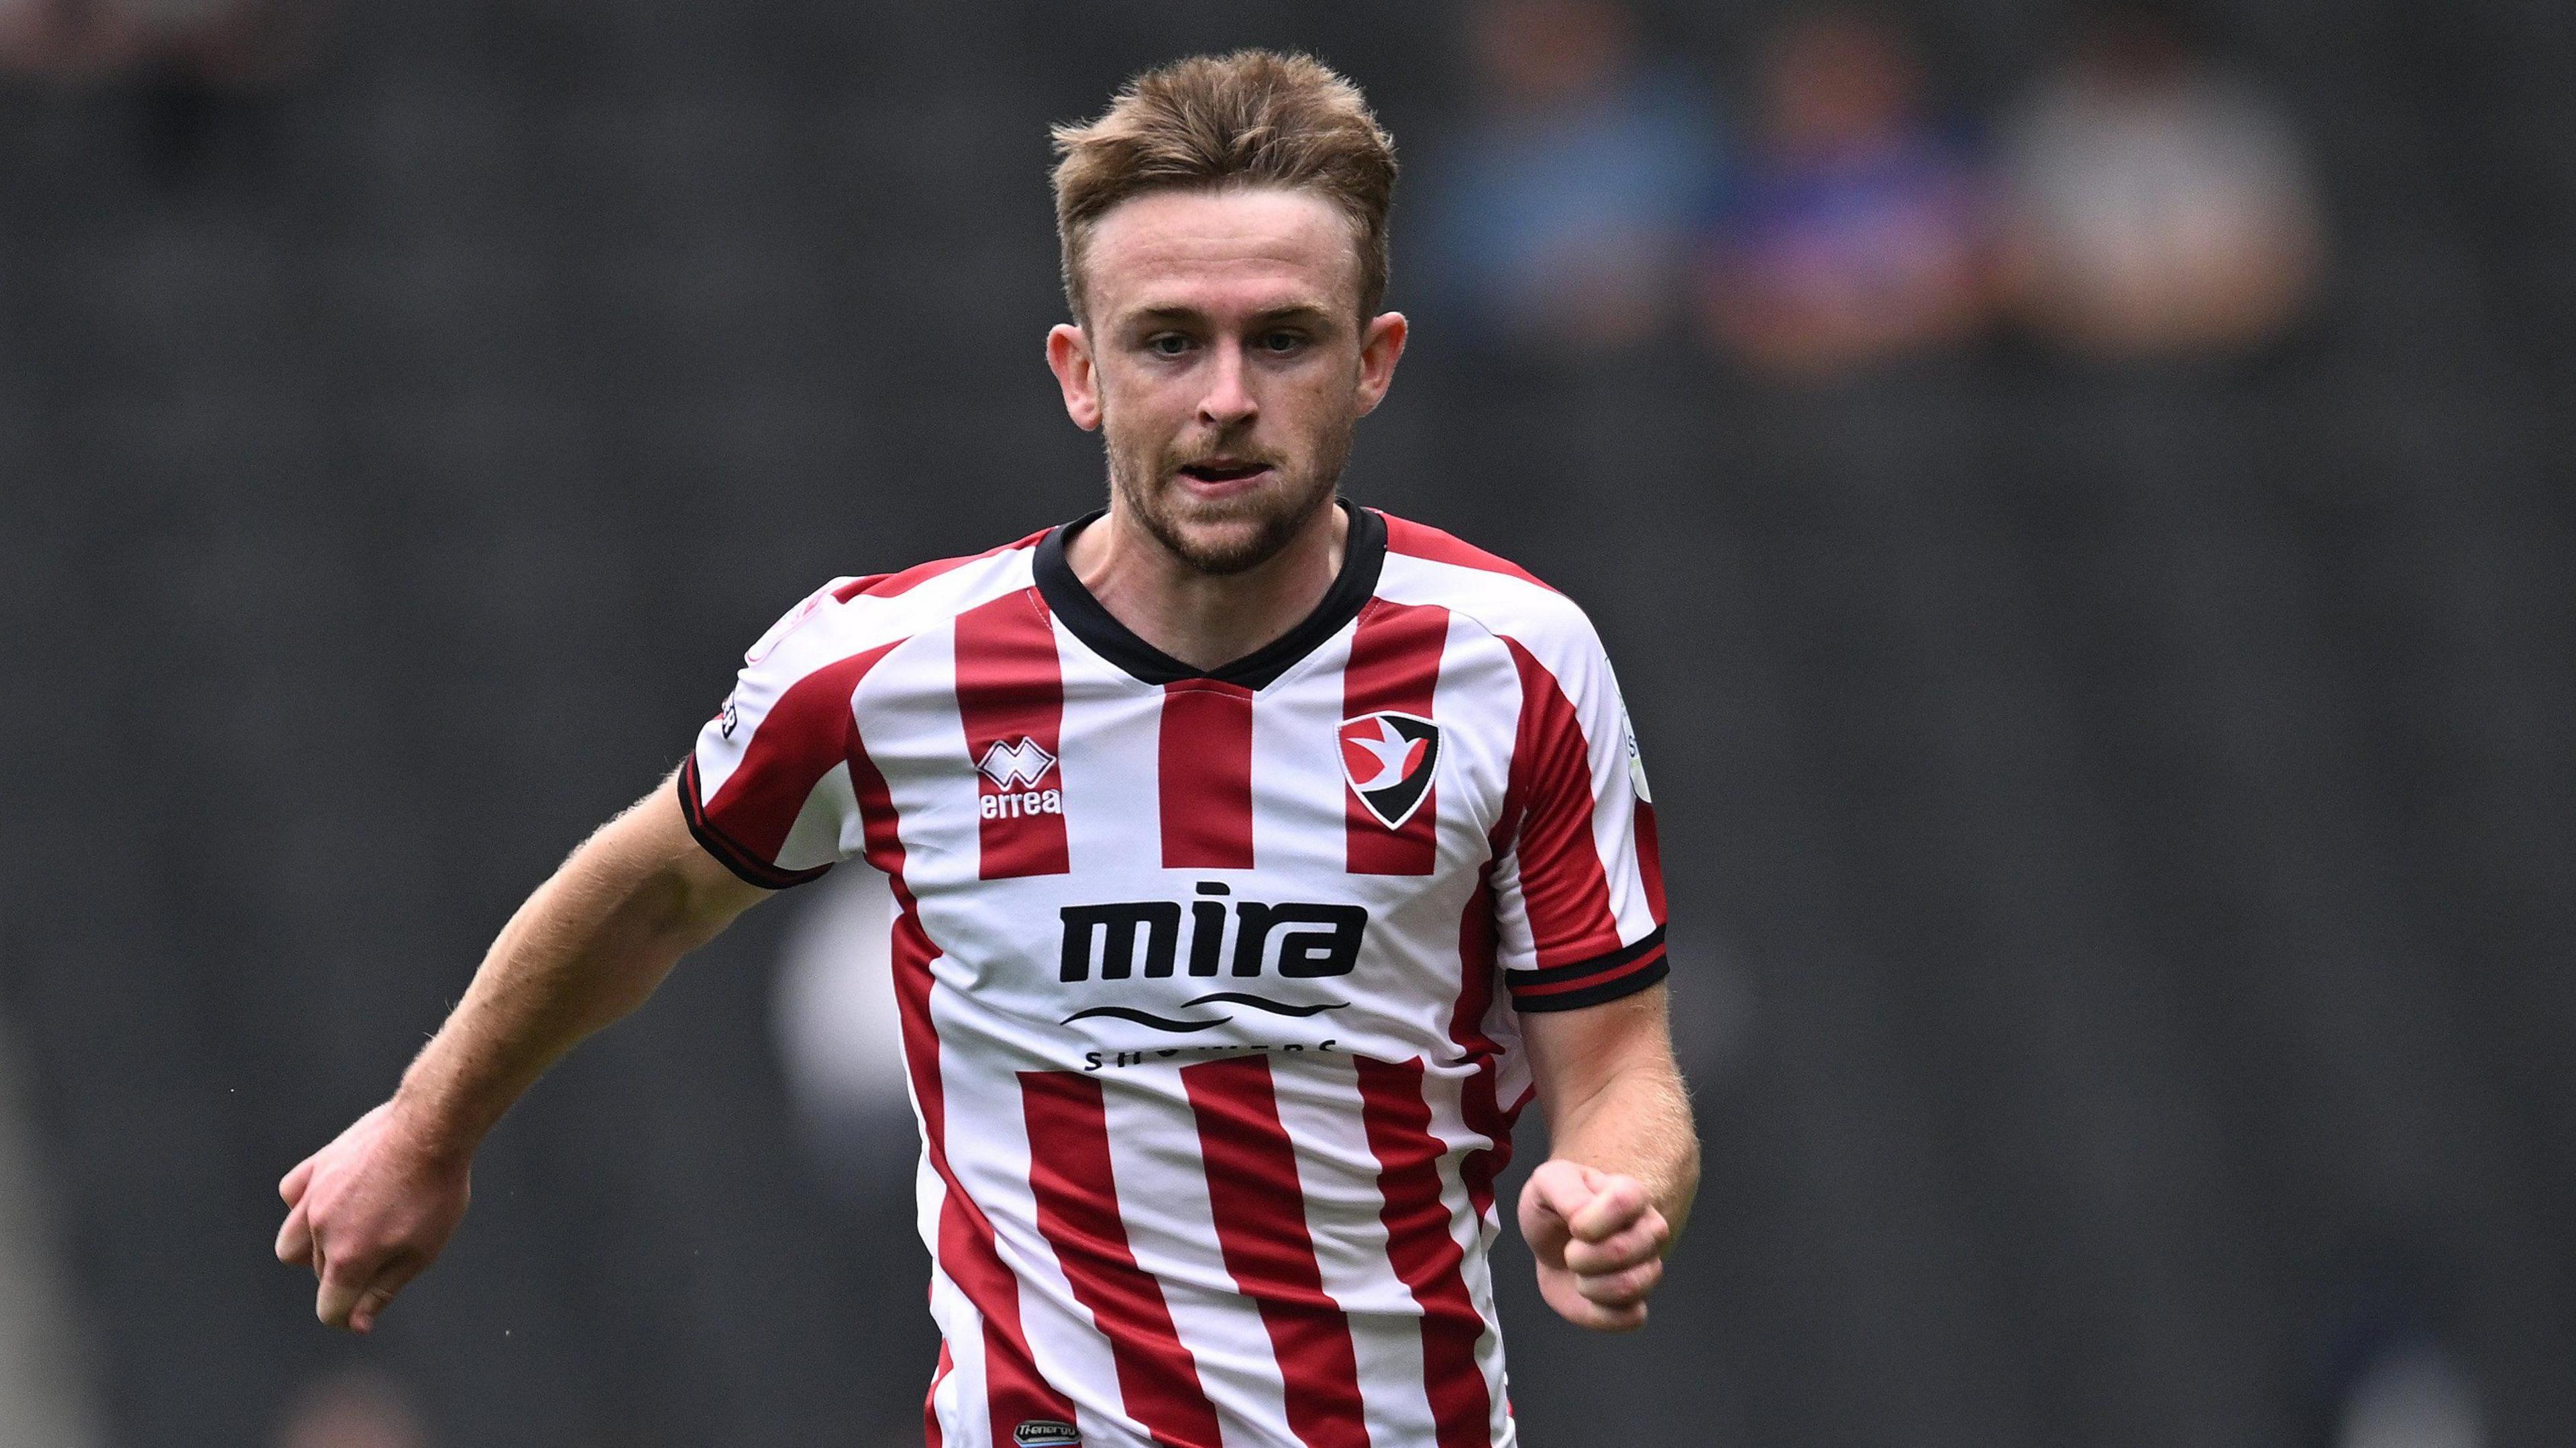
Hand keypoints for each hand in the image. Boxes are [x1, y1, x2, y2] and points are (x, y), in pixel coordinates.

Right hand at [273, 1100, 471, 1332]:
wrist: (432, 1128)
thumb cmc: (435, 1192)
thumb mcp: (423, 1251)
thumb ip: (384, 1290)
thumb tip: (356, 1324)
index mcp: (348, 1258)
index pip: (331, 1309)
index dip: (349, 1316)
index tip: (366, 1309)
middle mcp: (320, 1230)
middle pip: (320, 1273)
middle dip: (346, 1275)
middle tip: (388, 1249)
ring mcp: (312, 1197)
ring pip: (291, 1241)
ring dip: (314, 1248)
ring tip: (353, 1231)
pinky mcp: (315, 1167)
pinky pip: (292, 1195)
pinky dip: (306, 1203)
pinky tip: (336, 1197)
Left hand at [1517, 1159, 1670, 1331]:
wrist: (1551, 1244)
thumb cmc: (1554, 1209)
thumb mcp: (1547, 1183)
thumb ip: (1565, 1190)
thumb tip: (1582, 1219)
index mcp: (1631, 1194)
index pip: (1626, 1201)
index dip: (1590, 1221)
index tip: (1573, 1227)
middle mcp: (1650, 1230)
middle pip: (1623, 1250)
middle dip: (1580, 1257)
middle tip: (1570, 1252)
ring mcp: (1648, 1268)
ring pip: (1630, 1287)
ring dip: (1589, 1286)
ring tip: (1579, 1273)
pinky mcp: (1637, 1303)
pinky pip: (1630, 1318)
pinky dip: (1599, 1313)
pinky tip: (1590, 1297)